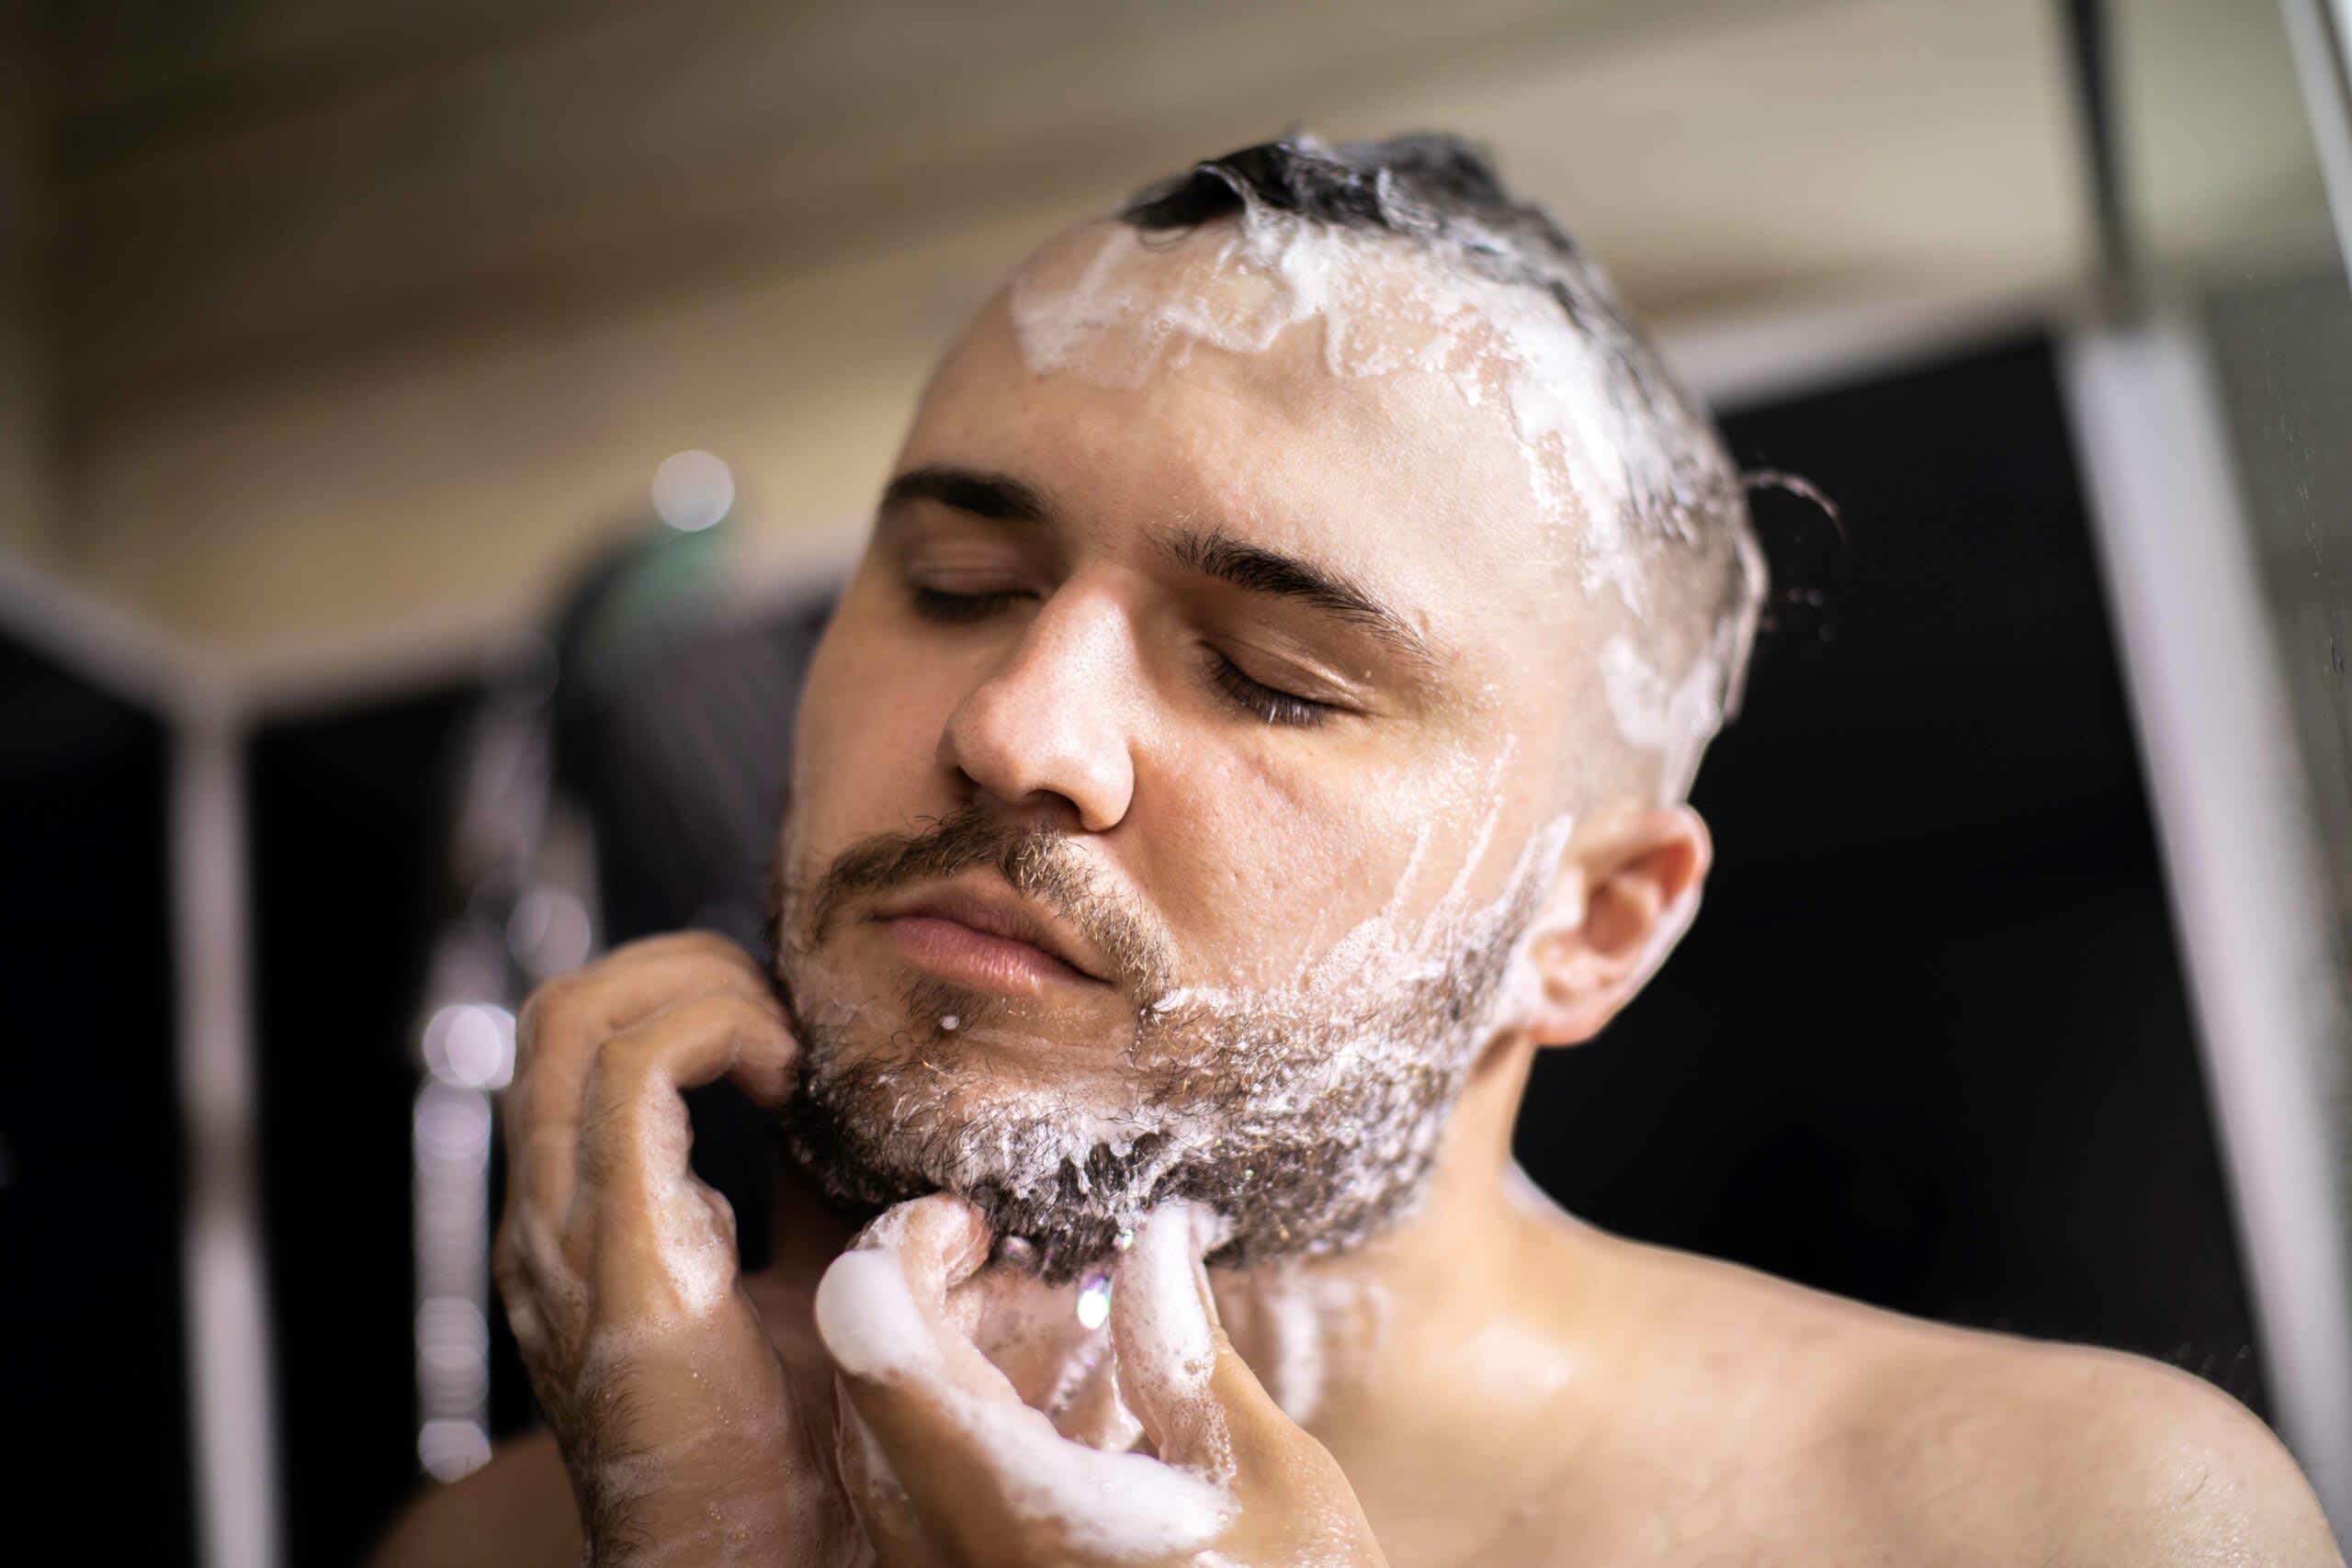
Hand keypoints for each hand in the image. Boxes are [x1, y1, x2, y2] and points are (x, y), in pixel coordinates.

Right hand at [491, 932, 856, 1566]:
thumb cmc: (795, 1461)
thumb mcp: (821, 1289)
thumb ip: (830, 1206)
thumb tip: (896, 1128)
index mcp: (586, 1224)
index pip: (580, 1043)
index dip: (680, 993)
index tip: (790, 1025)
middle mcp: (552, 1222)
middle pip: (563, 1012)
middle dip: (683, 967)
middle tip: (787, 1017)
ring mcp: (567, 1241)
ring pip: (577, 1020)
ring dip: (699, 988)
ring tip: (785, 1046)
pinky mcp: (618, 1263)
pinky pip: (635, 1079)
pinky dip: (714, 1033)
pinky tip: (786, 1078)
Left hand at [817, 1195, 1389, 1567]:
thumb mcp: (1270, 1480)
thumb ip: (1184, 1352)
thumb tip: (1153, 1236)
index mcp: (1013, 1514)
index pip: (872, 1343)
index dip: (903, 1253)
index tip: (967, 1227)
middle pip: (865, 1400)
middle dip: (922, 1308)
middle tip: (1001, 1265)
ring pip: (882, 1464)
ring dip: (939, 1379)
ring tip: (1043, 1345)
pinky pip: (917, 1523)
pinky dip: (961, 1453)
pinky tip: (1056, 1436)